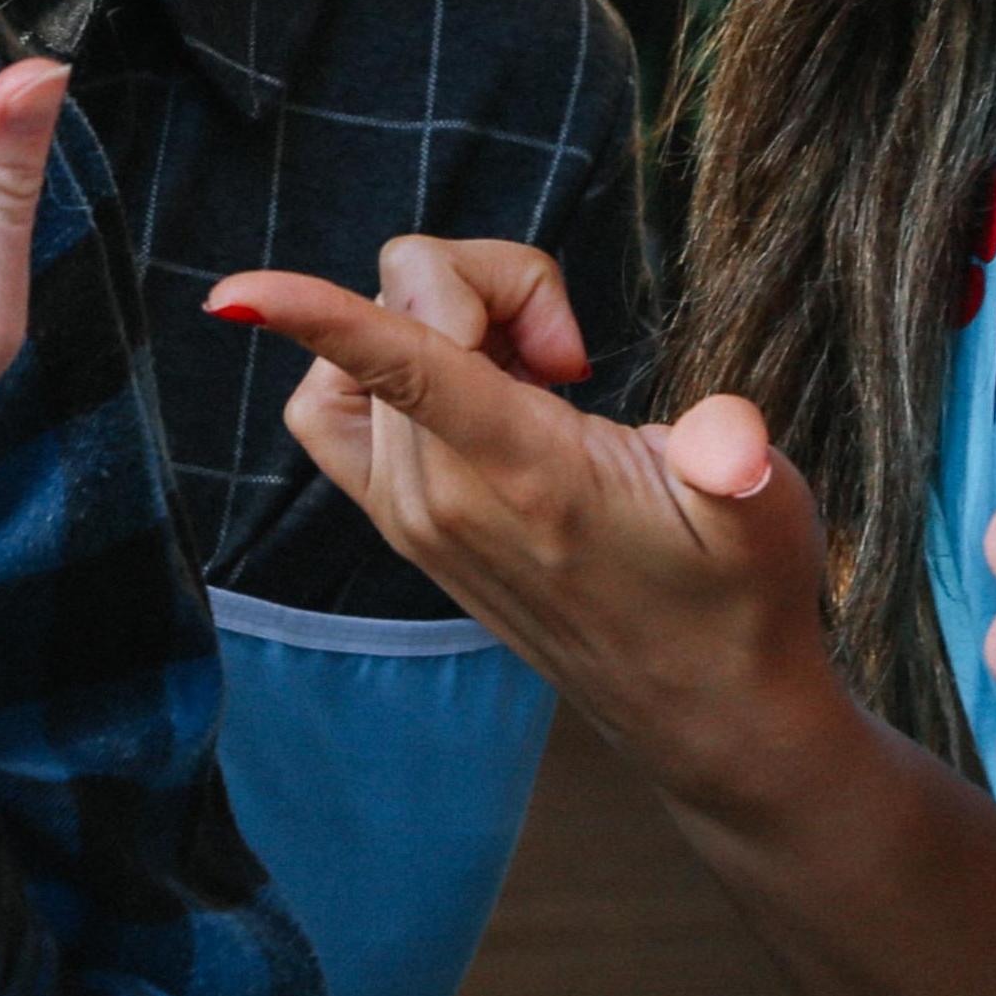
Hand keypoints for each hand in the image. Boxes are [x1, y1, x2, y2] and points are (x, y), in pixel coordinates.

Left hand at [205, 245, 836, 799]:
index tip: (230, 293)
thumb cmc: (738, 597)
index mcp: (522, 477)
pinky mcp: (401, 521)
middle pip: (403, 304)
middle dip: (494, 284)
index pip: (400, 368)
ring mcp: (409, 514)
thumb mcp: (765, 513)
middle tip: (576, 354)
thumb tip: (728, 439)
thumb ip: (737, 460)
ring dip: (449, 317)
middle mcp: (440, 497)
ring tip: (540, 372)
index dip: (314, 314)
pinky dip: (391, 359)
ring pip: (373, 340)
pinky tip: (484, 387)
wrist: (704, 711)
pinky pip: (343, 404)